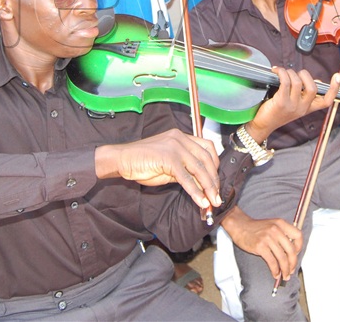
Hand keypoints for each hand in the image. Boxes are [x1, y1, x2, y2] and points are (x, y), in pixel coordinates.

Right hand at [95, 129, 221, 210]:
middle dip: (214, 180)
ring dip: (208, 187)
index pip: (207, 148)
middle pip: (207, 159)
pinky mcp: (169, 158)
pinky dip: (195, 191)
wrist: (122, 160)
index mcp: (181, 136)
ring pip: (199, 169)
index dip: (215, 166)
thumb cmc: (142, 162)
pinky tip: (200, 201)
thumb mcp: (168, 166)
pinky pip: (187, 178)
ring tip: (212, 202)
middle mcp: (181, 139)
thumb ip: (185, 170)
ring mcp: (175, 147)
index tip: (215, 182)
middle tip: (216, 197)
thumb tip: (201, 185)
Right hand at [222, 206, 302, 281]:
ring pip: (282, 258)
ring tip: (285, 276)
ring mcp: (268, 238)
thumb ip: (282, 235)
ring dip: (285, 270)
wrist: (240, 226)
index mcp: (281, 224)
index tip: (296, 254)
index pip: (298, 235)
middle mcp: (276, 230)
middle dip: (293, 263)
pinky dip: (275, 270)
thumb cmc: (256, 228)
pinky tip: (275, 274)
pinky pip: (272, 262)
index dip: (299, 247)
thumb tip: (291, 253)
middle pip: (291, 250)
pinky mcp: (260, 247)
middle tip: (291, 270)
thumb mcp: (272, 225)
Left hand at [246, 67, 336, 141]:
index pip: (326, 101)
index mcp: (308, 108)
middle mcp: (302, 108)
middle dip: (305, 74)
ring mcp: (292, 106)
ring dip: (290, 72)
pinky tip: (276, 71)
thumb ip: (305, 94)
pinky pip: (285, 82)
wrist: (263, 125)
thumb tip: (316, 81)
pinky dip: (281, 73)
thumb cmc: (277, 112)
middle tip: (295, 73)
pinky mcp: (281, 102)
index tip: (337, 77)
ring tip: (282, 72)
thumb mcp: (295, 105)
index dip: (334, 89)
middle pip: (313, 88)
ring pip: (298, 82)